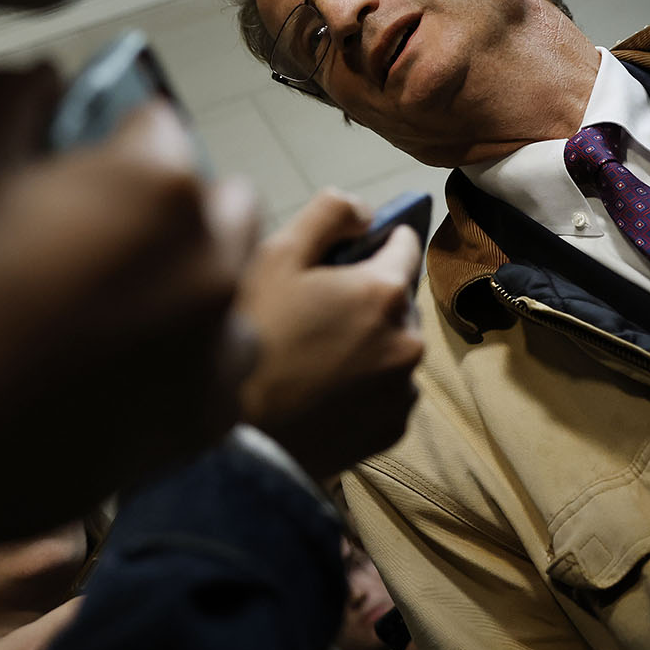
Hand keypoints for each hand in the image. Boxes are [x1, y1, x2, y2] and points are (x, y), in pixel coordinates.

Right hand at [0, 65, 258, 565]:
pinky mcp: (204, 422)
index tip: (70, 176)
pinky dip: (185, 361)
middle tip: (85, 246)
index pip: (160, 124)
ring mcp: (214, 347)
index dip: (110, 144)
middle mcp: (208, 261)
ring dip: (184, 285)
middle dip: (165, 209)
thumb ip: (11, 102)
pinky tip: (117, 373)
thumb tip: (45, 76)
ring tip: (102, 316)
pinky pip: (220, 366)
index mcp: (154, 185)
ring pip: (225, 286)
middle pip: (212, 204)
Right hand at [235, 189, 423, 478]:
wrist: (241, 439)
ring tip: (312, 358)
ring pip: (392, 348)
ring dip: (366, 344)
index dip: (374, 241)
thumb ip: (326, 214)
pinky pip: (386, 393)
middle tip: (311, 314)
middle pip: (395, 301)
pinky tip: (320, 391)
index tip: (348, 252)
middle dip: (363, 299)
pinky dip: (363, 387)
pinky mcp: (394, 429)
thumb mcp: (274, 257)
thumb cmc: (251, 338)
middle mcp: (408, 339)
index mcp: (383, 291)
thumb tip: (365, 210)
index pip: (403, 244)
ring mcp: (404, 389)